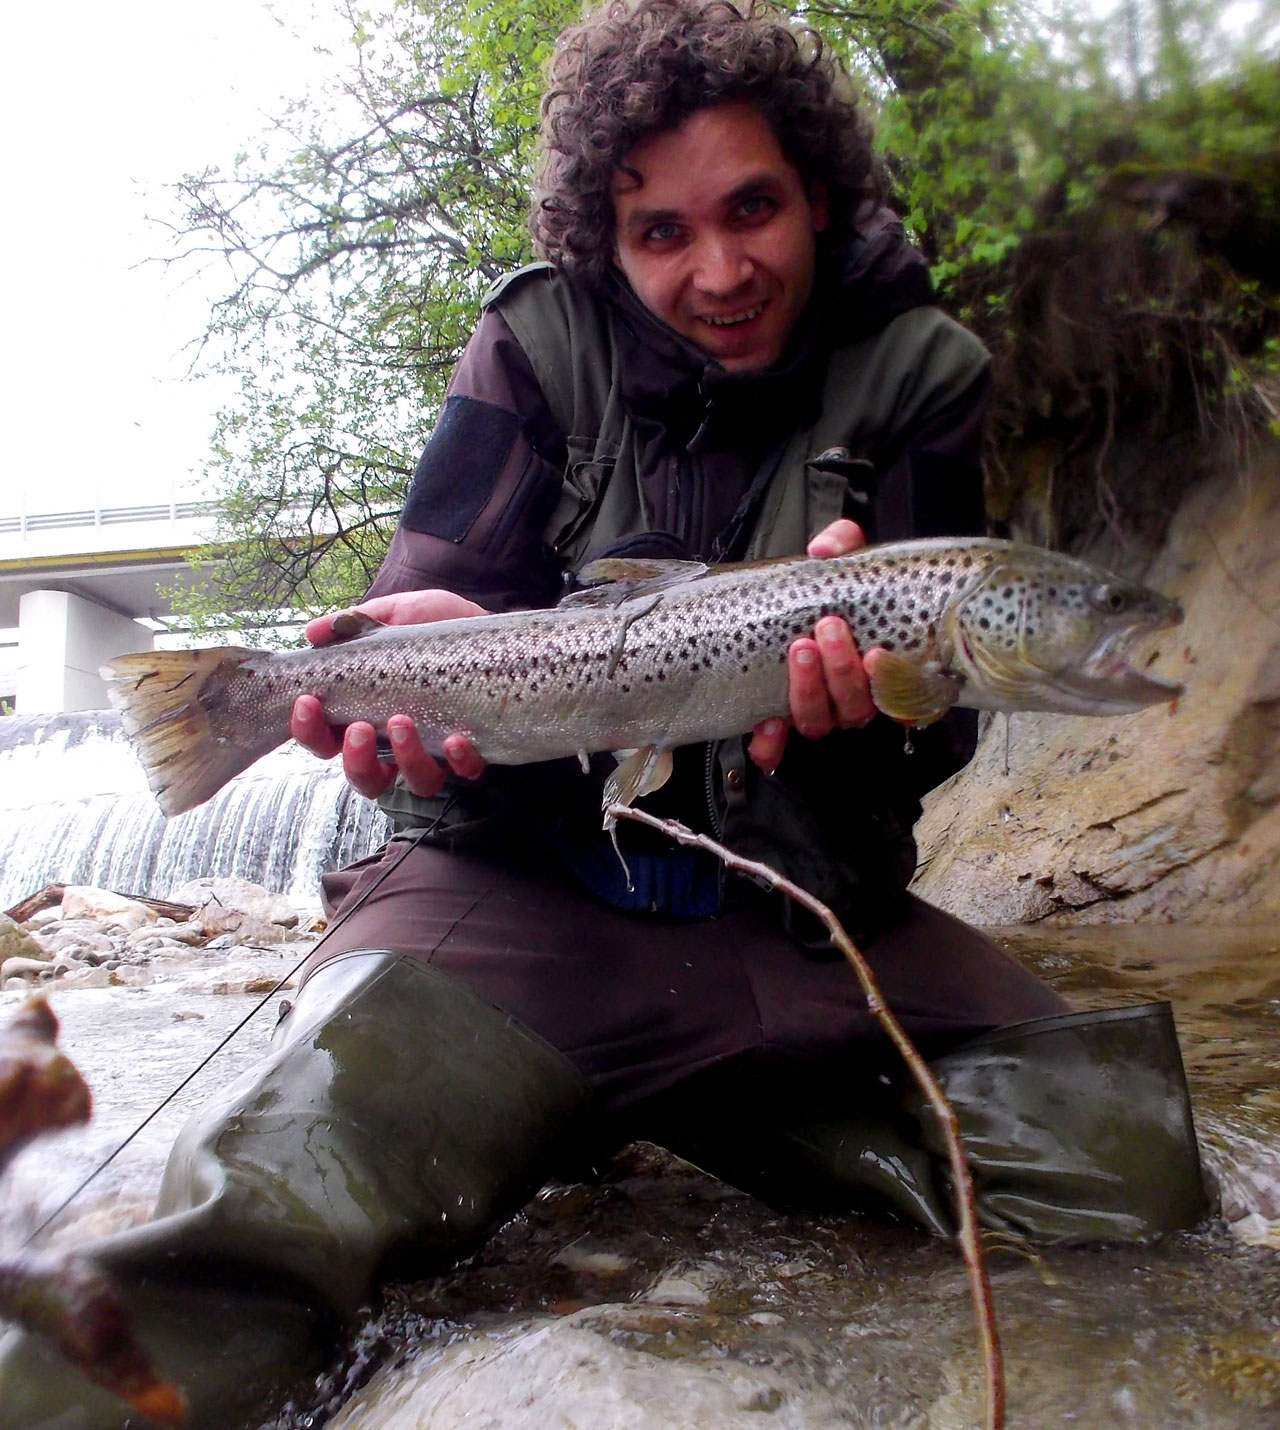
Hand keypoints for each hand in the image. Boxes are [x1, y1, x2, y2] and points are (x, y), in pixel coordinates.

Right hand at [290, 589, 488, 799]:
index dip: (308, 730)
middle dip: (354, 759)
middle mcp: (395, 742)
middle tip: (359, 727)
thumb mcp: (394, 614)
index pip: (324, 737)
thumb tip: (314, 633)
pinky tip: (457, 739)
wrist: (489, 626)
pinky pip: (465, 772)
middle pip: (363, 776)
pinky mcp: (472, 750)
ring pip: (414, 783)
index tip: (307, 701)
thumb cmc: (434, 628)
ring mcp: (435, 750)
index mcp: (365, 713)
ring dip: (405, 759)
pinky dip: (459, 761)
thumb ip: (355, 623)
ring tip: (402, 722)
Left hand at [748, 519, 879, 771]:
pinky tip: (766, 722)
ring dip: (810, 690)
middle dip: (843, 669)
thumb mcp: (838, 562)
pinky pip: (775, 748)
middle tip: (828, 628)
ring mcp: (815, 712)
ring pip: (819, 723)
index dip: (894, 684)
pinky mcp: (776, 723)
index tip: (878, 653)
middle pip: (855, 706)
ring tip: (800, 649)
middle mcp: (849, 699)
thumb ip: (841, 545)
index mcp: (874, 668)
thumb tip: (825, 550)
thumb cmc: (821, 593)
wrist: (780, 609)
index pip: (900, 693)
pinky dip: (771, 742)